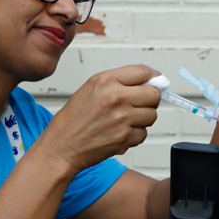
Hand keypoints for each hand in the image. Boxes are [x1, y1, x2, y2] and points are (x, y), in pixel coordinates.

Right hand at [44, 65, 160, 173]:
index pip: (143, 72)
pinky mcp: (125, 137)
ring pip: (152, 115)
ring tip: (124, 121)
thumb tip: (150, 80)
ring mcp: (122, 118)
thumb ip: (118, 82)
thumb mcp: (91, 89)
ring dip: (142, 120)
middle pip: (154, 94)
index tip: (156, 81)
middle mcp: (116, 97)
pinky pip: (143, 134)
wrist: (62, 146)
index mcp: (106, 81)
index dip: (153, 77)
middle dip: (150, 100)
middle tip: (139, 105)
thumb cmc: (73, 120)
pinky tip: (119, 133)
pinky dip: (134, 136)